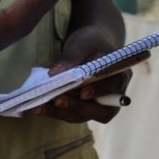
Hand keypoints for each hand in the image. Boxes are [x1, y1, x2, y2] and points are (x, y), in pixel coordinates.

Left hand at [30, 24, 144, 124]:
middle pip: (101, 111)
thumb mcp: (84, 42)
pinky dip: (54, 112)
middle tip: (58, 100)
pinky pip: (70, 114)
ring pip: (82, 115)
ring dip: (61, 112)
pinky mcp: (83, 109)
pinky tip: (38, 107)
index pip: (113, 87)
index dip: (100, 91)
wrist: (90, 47)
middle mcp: (113, 95)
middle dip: (78, 107)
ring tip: (40, 105)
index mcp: (120, 76)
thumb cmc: (92, 42)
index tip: (83, 92)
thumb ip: (72, 56)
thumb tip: (54, 74)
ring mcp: (98, 105)